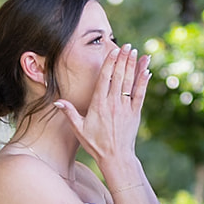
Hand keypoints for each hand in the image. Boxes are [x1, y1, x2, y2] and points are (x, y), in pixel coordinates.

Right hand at [53, 44, 151, 172]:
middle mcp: (113, 104)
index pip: (105, 79)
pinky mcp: (135, 113)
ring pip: (130, 82)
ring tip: (136, 52)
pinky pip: (140, 94)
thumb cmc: (95, 144)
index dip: (110, 63)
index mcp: (98, 105)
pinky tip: (146, 71)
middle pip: (119, 76)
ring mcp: (125, 108)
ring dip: (134, 66)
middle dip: (123, 59)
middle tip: (127, 45)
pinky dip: (143, 81)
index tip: (114, 51)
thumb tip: (57, 102)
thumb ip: (69, 113)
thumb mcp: (79, 129)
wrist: (115, 157)